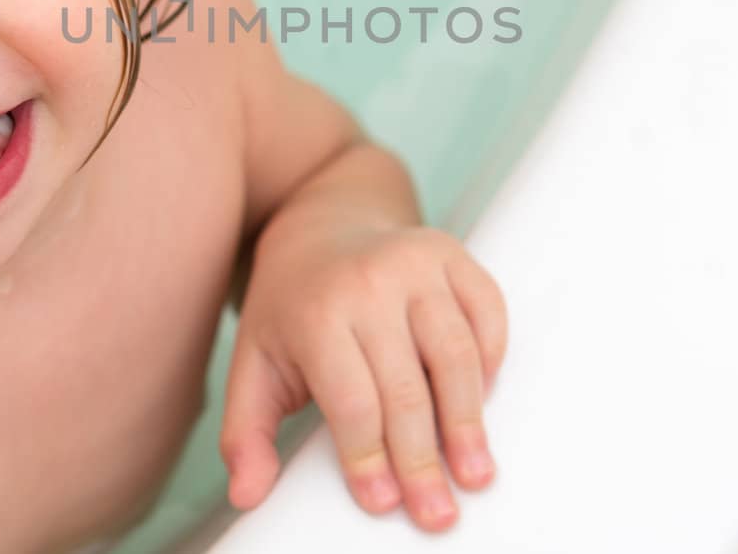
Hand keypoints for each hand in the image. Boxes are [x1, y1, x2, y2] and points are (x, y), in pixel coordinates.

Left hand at [219, 222, 508, 531]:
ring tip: (474, 472)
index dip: (369, 458)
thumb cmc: (292, 308)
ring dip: (468, 421)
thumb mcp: (255, 363)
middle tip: (436, 512)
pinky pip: (487, 312)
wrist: (321, 225)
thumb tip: (247, 494)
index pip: (353, 401)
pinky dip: (491, 358)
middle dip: (422, 460)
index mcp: (317, 312)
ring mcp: (416, 261)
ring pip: (456, 354)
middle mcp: (369, 281)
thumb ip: (246, 432)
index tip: (382, 503)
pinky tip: (482, 401)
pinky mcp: (451, 253)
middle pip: (407, 389)